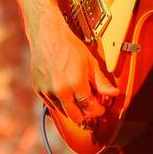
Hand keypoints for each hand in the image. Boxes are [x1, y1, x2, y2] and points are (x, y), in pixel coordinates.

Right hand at [27, 12, 119, 128]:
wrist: (48, 36)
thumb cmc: (69, 46)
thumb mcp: (90, 63)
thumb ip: (102, 82)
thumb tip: (113, 93)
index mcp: (76, 83)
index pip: (90, 108)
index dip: (98, 110)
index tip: (100, 107)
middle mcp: (61, 90)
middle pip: (77, 117)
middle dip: (86, 113)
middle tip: (91, 105)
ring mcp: (48, 91)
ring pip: (63, 113)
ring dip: (73, 108)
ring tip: (78, 96)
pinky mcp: (39, 90)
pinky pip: (52, 105)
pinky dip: (61, 102)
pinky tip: (67, 92)